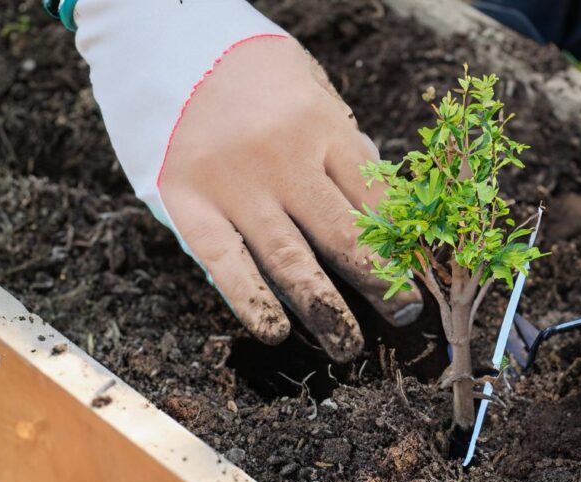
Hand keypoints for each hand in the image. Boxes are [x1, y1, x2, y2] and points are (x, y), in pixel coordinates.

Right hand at [74, 0, 420, 360]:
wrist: (163, 34)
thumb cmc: (251, 69)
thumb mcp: (312, 88)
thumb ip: (343, 144)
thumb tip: (381, 205)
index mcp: (323, 125)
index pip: (376, 200)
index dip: (401, 243)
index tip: (418, 274)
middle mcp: (283, 158)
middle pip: (344, 237)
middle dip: (381, 284)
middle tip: (405, 317)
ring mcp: (233, 183)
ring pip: (290, 261)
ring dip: (325, 310)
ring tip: (349, 347)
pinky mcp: (185, 200)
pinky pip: (225, 264)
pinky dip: (251, 304)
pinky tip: (275, 334)